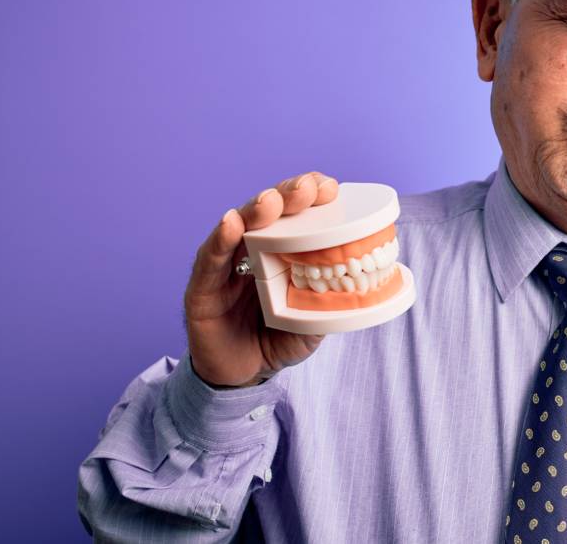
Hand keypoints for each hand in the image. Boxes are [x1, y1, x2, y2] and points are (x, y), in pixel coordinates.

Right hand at [183, 171, 338, 388]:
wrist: (242, 378)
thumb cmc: (276, 341)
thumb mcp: (312, 321)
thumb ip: (330, 303)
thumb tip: (364, 288)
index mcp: (281, 251)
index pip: (296, 213)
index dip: (311, 197)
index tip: (330, 189)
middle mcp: (251, 249)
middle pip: (269, 210)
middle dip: (288, 193)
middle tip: (307, 188)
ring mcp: (225, 265)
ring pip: (238, 226)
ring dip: (256, 209)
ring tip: (272, 201)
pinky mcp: (202, 287)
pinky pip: (210, 260)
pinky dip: (221, 239)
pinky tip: (231, 223)